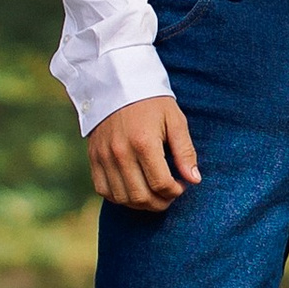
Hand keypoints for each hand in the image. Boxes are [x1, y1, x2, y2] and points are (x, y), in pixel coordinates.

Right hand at [89, 96, 199, 211]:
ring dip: (141, 203)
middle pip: (141, 196)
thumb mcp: (175, 120)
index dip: (176, 191)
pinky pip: (103, 190)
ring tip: (154, 194)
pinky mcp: (94, 158)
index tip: (182, 185)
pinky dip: (119, 197)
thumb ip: (185, 151)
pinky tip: (133, 189)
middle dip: (160, 202)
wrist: (118, 84)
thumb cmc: (152, 102)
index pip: (161, 184)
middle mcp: (120, 153)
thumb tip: (194, 180)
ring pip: (122, 198)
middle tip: (170, 194)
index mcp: (144, 143)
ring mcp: (104, 157)